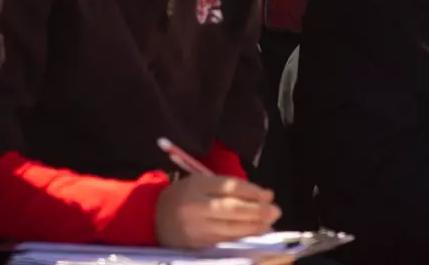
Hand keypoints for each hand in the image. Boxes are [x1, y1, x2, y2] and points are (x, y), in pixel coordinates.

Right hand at [155, 174, 280, 249]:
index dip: (253, 192)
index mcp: (196, 186)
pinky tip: (255, 236)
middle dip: (258, 211)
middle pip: (232, 209)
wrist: (152, 217)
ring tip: (269, 225)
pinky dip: (242, 239)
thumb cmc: (183, 196)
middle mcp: (195, 207)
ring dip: (254, 228)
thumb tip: (262, 196)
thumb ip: (228, 187)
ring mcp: (195, 229)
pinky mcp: (197, 245)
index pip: (230, 187)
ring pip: (231, 229)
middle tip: (275, 211)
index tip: (269, 194)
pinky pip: (224, 242)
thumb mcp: (201, 183)